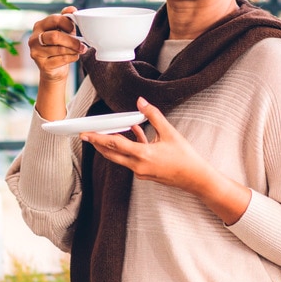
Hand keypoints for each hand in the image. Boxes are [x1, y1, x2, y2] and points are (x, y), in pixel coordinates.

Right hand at [30, 7, 86, 119]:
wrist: (55, 69)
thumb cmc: (60, 46)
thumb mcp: (64, 30)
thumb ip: (67, 18)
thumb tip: (72, 9)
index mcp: (39, 26)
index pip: (54, 19)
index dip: (68, 24)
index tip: (75, 29)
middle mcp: (34, 38)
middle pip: (55, 36)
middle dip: (72, 40)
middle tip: (82, 44)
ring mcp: (36, 52)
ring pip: (59, 49)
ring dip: (73, 50)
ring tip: (80, 50)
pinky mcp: (42, 65)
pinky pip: (61, 60)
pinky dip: (71, 58)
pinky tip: (74, 56)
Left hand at [80, 97, 250, 223]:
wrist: (195, 178)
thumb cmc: (185, 157)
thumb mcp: (169, 132)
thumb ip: (153, 115)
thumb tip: (141, 102)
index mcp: (143, 156)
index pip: (115, 145)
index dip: (98, 138)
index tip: (85, 134)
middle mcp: (138, 166)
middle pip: (111, 154)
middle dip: (98, 144)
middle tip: (86, 135)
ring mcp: (140, 172)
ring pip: (119, 158)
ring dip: (112, 147)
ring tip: (103, 134)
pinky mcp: (145, 174)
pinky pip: (131, 159)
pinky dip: (128, 148)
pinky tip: (133, 133)